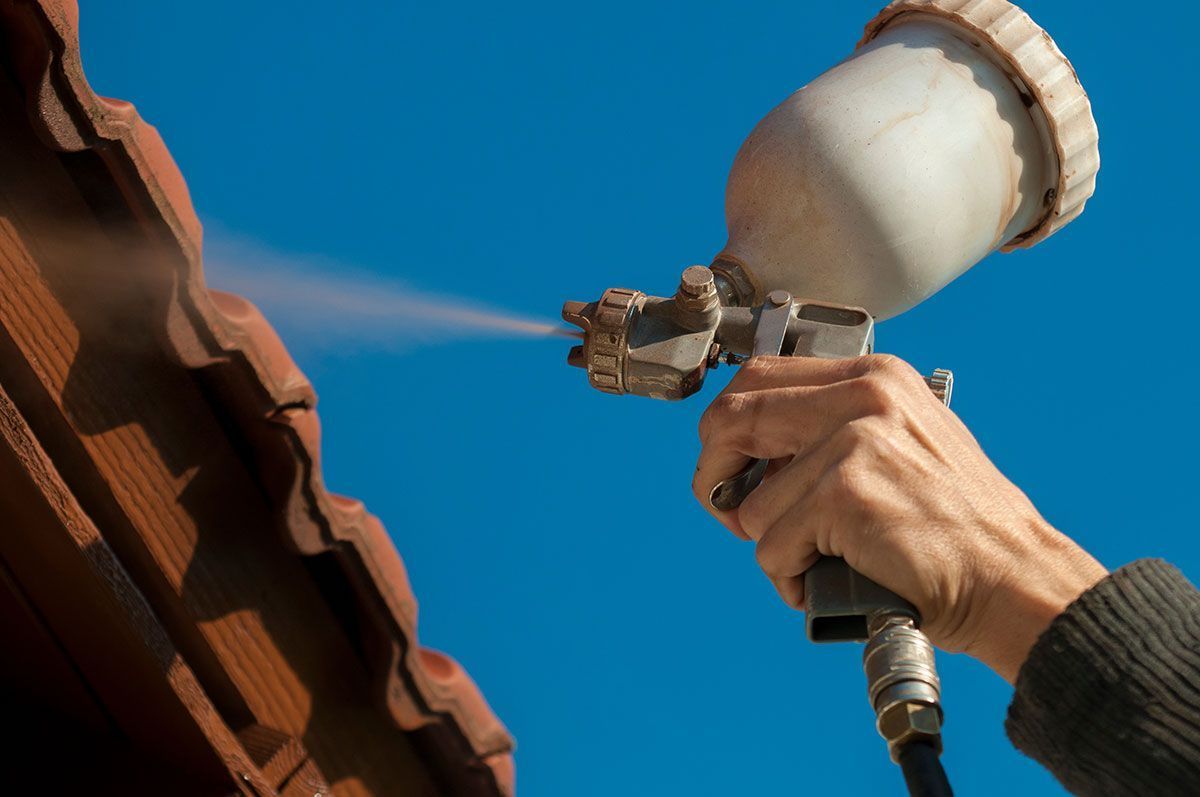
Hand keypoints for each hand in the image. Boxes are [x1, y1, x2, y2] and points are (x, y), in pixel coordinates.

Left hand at [692, 354, 1106, 682]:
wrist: (1014, 577)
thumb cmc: (958, 526)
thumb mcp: (904, 442)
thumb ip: (834, 428)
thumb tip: (750, 449)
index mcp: (875, 377)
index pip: (758, 377)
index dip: (729, 428)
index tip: (734, 467)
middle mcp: (863, 396)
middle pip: (731, 419)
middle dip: (714, 475)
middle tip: (733, 514)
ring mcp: (853, 442)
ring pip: (750, 503)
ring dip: (773, 546)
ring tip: (822, 560)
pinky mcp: (844, 495)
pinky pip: (770, 546)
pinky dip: (789, 577)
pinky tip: (831, 580)